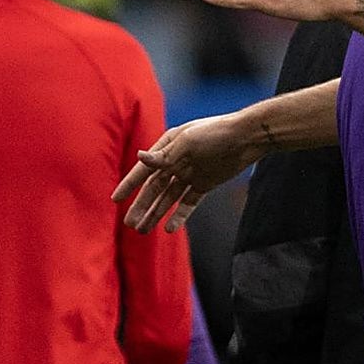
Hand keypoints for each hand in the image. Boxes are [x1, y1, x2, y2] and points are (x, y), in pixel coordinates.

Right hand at [113, 112, 257, 232]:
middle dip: (142, 205)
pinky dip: (179, 215)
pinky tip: (170, 228)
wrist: (248, 137)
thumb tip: (139, 157)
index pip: (144, 169)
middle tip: (129, 224)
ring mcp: (191, 173)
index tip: (115, 199)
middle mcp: (177, 161)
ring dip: (156, 213)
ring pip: (169, 198)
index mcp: (168, 146)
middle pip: (155, 187)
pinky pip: (189, 202)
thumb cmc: (216, 133)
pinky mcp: (206, 184)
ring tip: (143, 230)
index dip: (129, 184)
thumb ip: (164, 156)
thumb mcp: (187, 142)